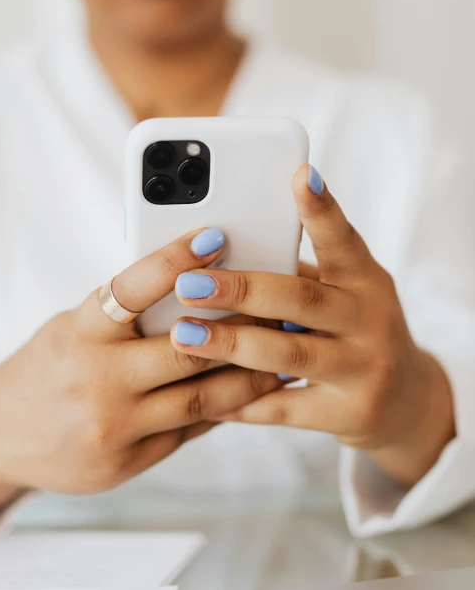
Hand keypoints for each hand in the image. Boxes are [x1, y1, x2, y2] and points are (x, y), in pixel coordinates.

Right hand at [0, 229, 279, 517]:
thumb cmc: (46, 369)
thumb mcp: (73, 329)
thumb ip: (126, 318)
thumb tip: (196, 293)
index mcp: (79, 333)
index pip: (131, 289)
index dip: (175, 260)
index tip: (215, 236)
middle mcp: (96, 379)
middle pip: (185, 350)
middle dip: (241, 329)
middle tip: (281, 308)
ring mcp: (113, 427)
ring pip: (200, 399)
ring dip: (250, 376)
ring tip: (283, 355)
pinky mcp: (127, 462)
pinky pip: (189, 432)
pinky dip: (223, 410)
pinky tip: (252, 393)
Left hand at [170, 166, 454, 487]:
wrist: (405, 402)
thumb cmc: (355, 332)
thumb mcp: (344, 295)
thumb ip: (296, 277)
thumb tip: (219, 255)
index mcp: (367, 280)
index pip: (343, 239)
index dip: (322, 209)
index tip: (300, 175)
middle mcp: (372, 320)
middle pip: (302, 299)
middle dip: (240, 289)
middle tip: (188, 282)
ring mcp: (364, 369)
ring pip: (289, 353)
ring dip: (230, 344)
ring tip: (182, 334)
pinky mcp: (348, 414)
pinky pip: (283, 408)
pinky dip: (240, 401)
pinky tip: (203, 394)